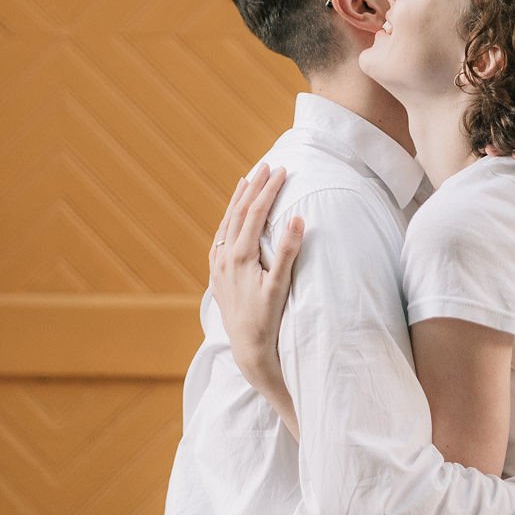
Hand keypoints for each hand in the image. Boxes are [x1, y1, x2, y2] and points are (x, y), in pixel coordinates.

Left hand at [209, 165, 303, 407]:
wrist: (248, 349)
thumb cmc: (269, 319)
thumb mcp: (280, 286)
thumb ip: (287, 251)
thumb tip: (297, 218)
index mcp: (240, 257)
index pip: (254, 213)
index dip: (268, 190)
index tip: (281, 171)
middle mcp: (224, 258)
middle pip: (238, 213)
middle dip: (253, 188)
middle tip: (267, 166)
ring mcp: (218, 267)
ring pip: (226, 224)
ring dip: (238, 200)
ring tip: (247, 180)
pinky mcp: (218, 276)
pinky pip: (220, 239)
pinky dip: (227, 221)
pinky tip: (231, 217)